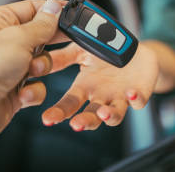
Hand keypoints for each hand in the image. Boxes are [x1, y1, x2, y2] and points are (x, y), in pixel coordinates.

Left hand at [0, 0, 67, 143]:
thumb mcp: (19, 38)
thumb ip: (42, 24)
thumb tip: (54, 8)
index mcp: (0, 22)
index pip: (33, 9)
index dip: (52, 11)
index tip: (71, 15)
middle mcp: (4, 42)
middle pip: (40, 36)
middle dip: (50, 43)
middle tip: (66, 42)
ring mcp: (10, 66)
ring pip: (42, 62)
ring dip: (41, 69)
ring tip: (29, 73)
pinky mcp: (14, 89)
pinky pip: (37, 85)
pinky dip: (33, 90)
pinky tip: (22, 92)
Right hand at [42, 42, 158, 130]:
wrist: (133, 50)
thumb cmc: (103, 53)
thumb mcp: (80, 51)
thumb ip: (61, 57)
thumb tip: (34, 60)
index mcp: (85, 88)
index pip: (69, 103)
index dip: (58, 112)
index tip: (47, 119)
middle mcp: (101, 97)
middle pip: (91, 115)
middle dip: (83, 121)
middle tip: (75, 125)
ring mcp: (120, 97)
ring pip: (115, 114)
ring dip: (109, 116)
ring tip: (103, 113)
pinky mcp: (139, 92)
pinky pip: (139, 100)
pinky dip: (136, 100)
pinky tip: (131, 94)